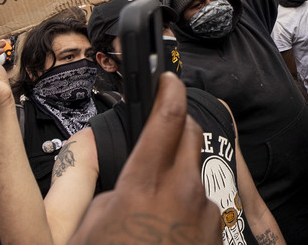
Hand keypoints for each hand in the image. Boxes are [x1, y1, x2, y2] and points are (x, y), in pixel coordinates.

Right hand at [68, 74, 220, 244]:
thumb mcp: (90, 226)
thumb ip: (110, 192)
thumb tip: (127, 183)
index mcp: (145, 184)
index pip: (167, 118)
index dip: (169, 90)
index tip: (167, 79)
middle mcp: (181, 191)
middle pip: (190, 134)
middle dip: (177, 125)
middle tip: (160, 133)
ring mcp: (204, 210)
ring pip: (194, 173)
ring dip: (177, 176)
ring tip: (155, 204)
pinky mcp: (217, 229)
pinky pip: (203, 204)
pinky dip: (186, 207)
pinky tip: (169, 226)